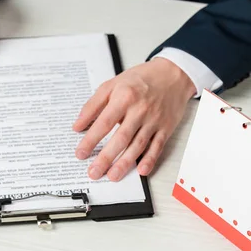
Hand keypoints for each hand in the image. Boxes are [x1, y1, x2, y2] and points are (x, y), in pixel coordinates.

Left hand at [72, 58, 195, 181]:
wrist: (173, 74)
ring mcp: (154, 121)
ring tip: (112, 176)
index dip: (91, 140)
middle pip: (121, 138)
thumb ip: (93, 105)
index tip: (81, 153)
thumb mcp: (112, 84)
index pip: (104, 123)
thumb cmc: (141, 79)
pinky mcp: (165, 128)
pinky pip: (157, 146)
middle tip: (94, 172)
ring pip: (138, 145)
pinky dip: (150, 160)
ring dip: (125, 163)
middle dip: (106, 158)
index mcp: (124, 97)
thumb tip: (78, 125)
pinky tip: (141, 171)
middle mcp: (140, 110)